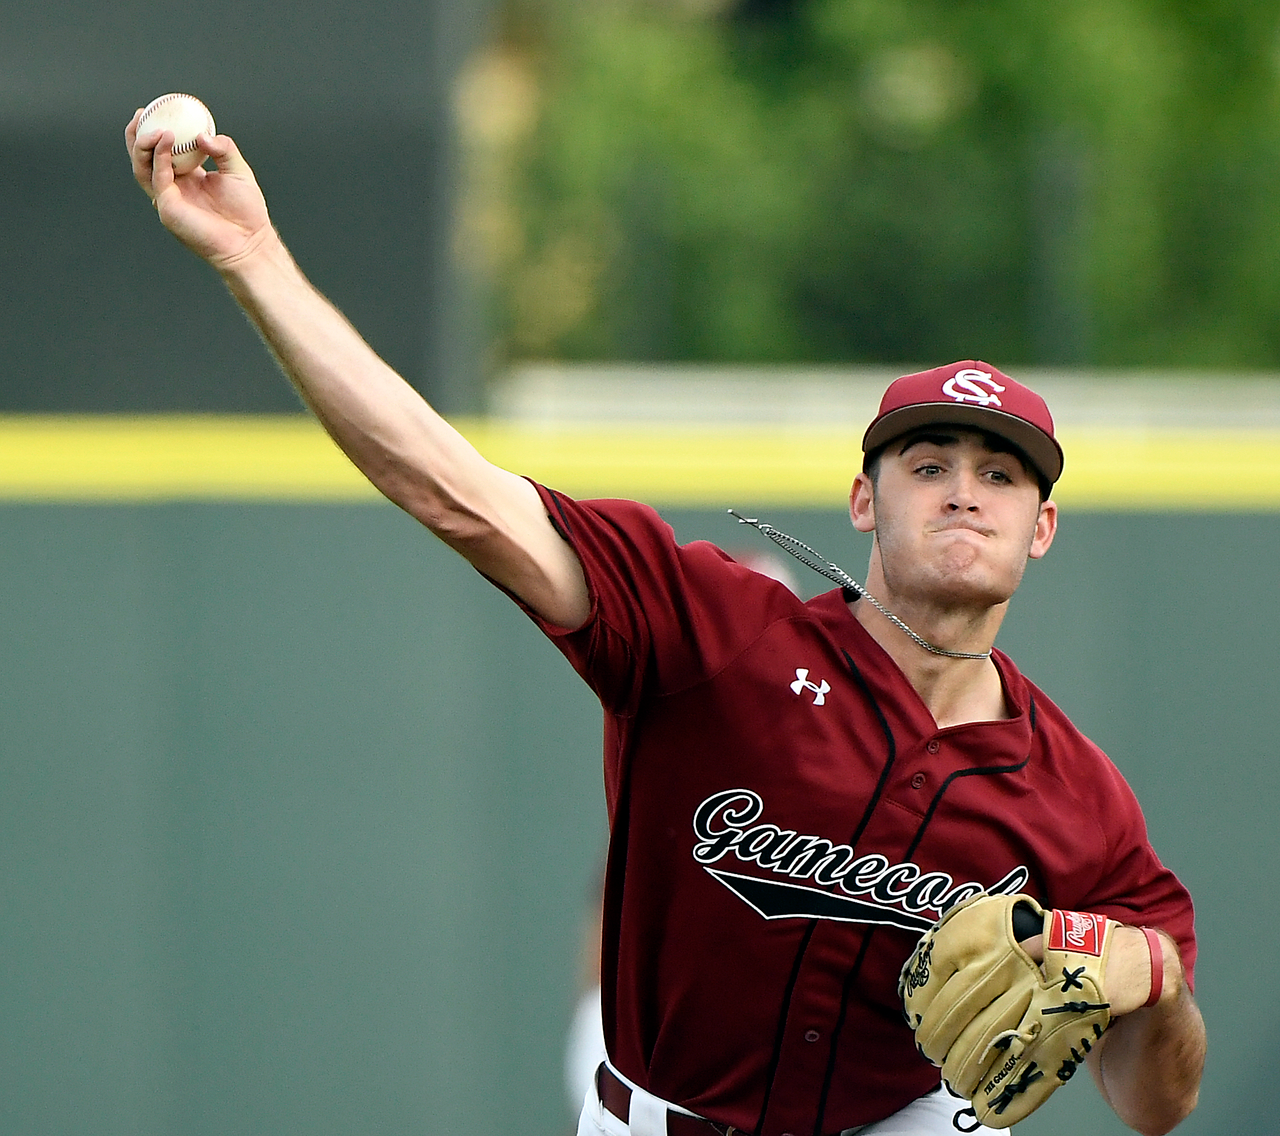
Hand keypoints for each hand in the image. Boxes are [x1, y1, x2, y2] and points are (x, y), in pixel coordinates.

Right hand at [125, 108, 274, 269]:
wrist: (250, 242)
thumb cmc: (247, 213)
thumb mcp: (239, 171)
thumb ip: (223, 149)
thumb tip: (202, 135)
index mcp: (187, 179)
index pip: (163, 152)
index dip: (155, 131)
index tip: (157, 109)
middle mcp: (173, 188)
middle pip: (143, 158)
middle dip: (137, 134)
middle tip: (141, 112)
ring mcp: (168, 199)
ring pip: (142, 168)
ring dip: (143, 144)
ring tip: (155, 125)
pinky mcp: (168, 209)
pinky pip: (158, 178)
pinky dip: (160, 157)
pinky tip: (167, 139)